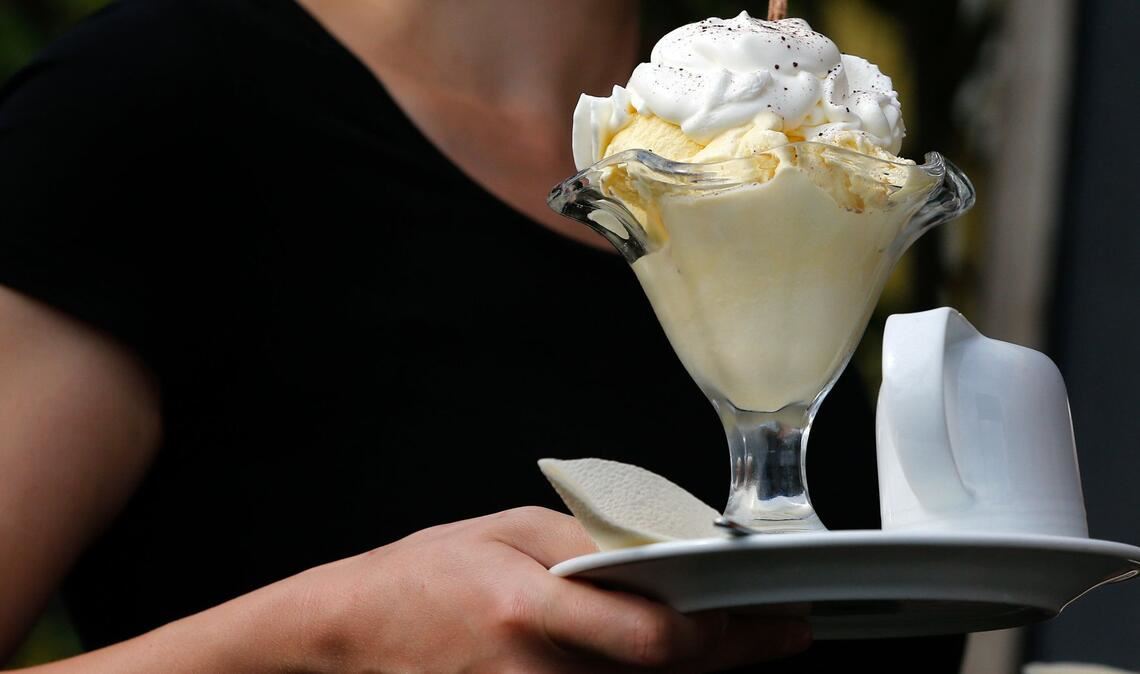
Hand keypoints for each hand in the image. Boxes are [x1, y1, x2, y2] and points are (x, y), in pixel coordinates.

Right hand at [290, 506, 810, 672]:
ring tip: (715, 636)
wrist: (354, 635)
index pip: (657, 640)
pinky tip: (641, 655)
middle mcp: (537, 673)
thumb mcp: (506, 530)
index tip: (782, 627)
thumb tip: (659, 557)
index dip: (732, 640)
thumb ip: (587, 545)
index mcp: (532, 610)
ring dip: (684, 670)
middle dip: (727, 657)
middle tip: (771, 631)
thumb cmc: (423, 576)